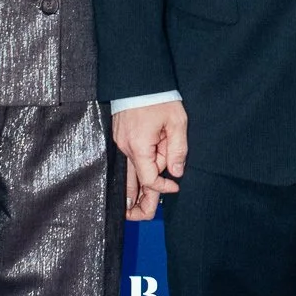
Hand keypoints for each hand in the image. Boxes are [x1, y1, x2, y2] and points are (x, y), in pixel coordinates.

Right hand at [113, 102, 187, 221]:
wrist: (138, 79)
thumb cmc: (159, 98)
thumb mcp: (176, 123)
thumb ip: (177, 150)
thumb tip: (176, 173)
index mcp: (139, 147)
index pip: (149, 179)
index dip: (162, 187)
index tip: (174, 187)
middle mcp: (125, 148)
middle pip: (130, 184)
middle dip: (137, 203)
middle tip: (143, 217)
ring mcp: (119, 144)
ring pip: (125, 174)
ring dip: (131, 192)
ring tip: (132, 211)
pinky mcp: (118, 138)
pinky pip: (125, 162)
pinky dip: (130, 175)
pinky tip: (132, 187)